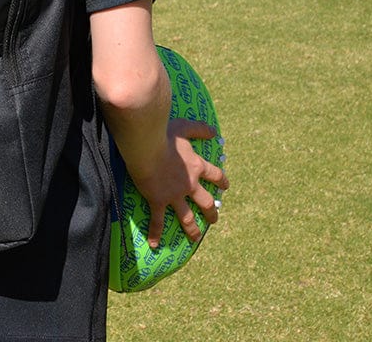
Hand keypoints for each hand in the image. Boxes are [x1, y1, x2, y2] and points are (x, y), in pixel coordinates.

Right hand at [133, 119, 228, 248]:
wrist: (146, 147)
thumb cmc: (164, 134)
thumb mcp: (184, 127)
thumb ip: (199, 129)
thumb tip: (215, 132)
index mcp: (196, 166)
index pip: (215, 175)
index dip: (221, 181)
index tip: (225, 187)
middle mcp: (189, 184)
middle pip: (206, 202)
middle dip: (211, 213)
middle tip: (214, 220)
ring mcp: (174, 195)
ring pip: (187, 217)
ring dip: (192, 229)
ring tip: (195, 238)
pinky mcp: (158, 201)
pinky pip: (158, 220)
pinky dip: (156, 233)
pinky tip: (155, 245)